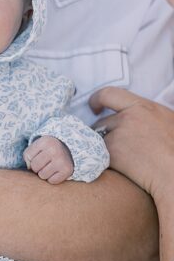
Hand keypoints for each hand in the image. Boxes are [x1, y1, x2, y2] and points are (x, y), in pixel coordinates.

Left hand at [23, 136, 73, 184]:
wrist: (67, 151)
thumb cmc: (46, 151)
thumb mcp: (36, 148)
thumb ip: (27, 157)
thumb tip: (30, 169)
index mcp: (45, 141)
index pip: (28, 156)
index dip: (31, 158)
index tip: (39, 154)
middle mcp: (55, 149)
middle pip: (34, 167)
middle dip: (36, 167)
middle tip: (44, 162)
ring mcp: (62, 160)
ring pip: (42, 175)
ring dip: (44, 174)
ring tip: (50, 167)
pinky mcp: (68, 170)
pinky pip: (52, 181)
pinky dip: (52, 179)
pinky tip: (56, 171)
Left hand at [90, 87, 173, 203]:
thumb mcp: (166, 119)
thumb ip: (147, 113)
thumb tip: (137, 112)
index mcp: (143, 106)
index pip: (108, 94)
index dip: (96, 99)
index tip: (94, 107)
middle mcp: (128, 118)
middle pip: (102, 122)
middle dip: (105, 133)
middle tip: (119, 145)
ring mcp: (117, 135)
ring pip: (99, 139)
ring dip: (105, 147)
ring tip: (126, 157)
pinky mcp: (111, 153)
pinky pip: (99, 154)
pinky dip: (106, 159)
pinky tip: (123, 167)